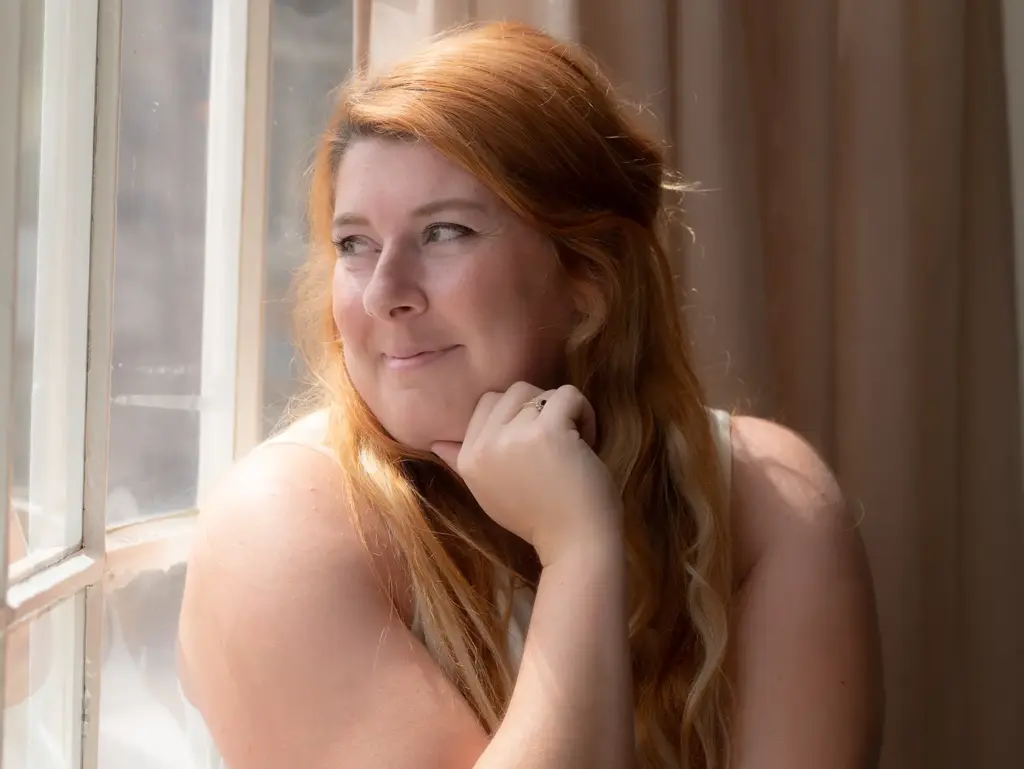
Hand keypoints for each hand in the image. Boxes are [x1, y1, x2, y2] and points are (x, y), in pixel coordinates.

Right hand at [431, 382, 623, 565]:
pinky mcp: (547, 431)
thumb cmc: (540, 521)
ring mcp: (513, 437)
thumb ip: (464, 462)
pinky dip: (584, 411)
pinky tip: (587, 442)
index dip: (517, 417)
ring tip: (574, 444)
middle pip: (512, 392)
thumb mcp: (489, 492)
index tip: (536, 449)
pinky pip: (568, 394)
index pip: (486, 405)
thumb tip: (436, 443)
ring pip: (541, 392)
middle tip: (557, 443)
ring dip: (563, 412)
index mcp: (468, 459)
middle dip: (539, 409)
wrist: (574, 545)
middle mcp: (483, 446)